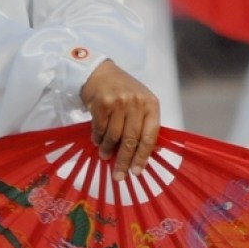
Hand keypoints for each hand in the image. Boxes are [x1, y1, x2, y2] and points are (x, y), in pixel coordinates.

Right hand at [79, 60, 159, 180]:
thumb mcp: (140, 103)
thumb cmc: (123, 91)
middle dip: (124, 161)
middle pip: (131, 140)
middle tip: (119, 176)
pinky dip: (98, 139)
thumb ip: (144, 124)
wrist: (99, 72)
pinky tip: (97, 140)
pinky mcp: (102, 103)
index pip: (150, 136)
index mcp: (151, 104)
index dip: (143, 157)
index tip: (137, 172)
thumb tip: (147, 155)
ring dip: (108, 150)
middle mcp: (136, 102)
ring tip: (105, 155)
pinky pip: (100, 129)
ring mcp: (119, 101)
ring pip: (114, 136)